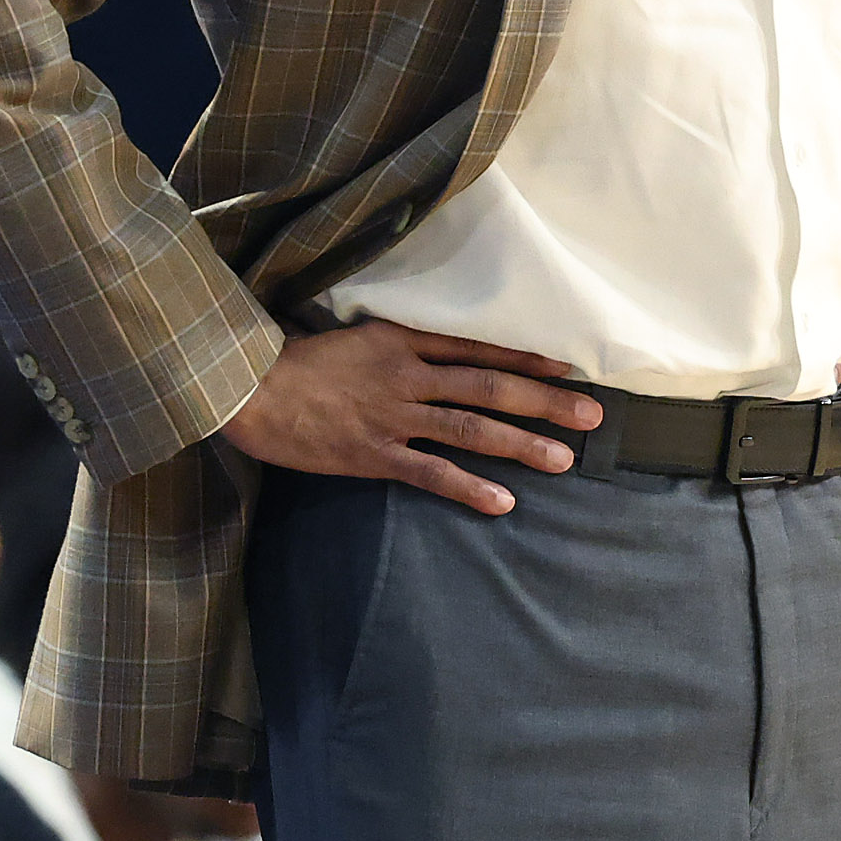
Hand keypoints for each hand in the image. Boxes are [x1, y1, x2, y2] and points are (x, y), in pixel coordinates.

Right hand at [219, 321, 599, 514]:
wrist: (247, 387)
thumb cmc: (296, 362)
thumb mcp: (354, 338)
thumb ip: (397, 346)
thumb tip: (437, 355)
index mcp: (403, 342)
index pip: (478, 349)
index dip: (526, 360)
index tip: (567, 370)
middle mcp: (407, 375)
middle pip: (490, 387)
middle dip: (545, 403)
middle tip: (593, 415)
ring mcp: (392, 415)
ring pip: (471, 429)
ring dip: (522, 445)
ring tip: (564, 460)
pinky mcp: (373, 454)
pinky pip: (431, 473)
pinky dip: (470, 488)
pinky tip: (504, 503)